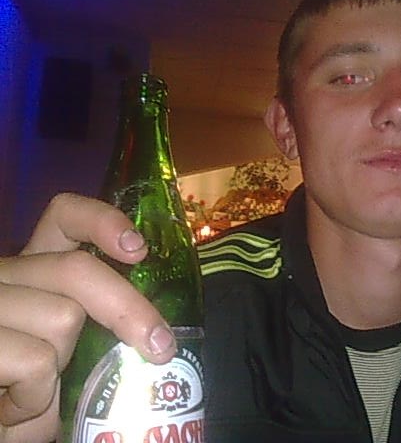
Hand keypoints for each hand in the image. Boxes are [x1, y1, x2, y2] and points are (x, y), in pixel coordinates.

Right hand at [0, 193, 175, 442]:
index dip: (103, 222)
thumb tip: (161, 337)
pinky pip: (36, 363)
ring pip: (62, 318)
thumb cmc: (27, 389)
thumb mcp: (69, 351)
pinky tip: (15, 406)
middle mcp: (6, 275)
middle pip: (78, 271)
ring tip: (39, 390)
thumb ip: (100, 328)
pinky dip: (37, 397)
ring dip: (63, 368)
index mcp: (34, 270)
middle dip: (128, 309)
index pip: (64, 218)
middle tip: (160, 347)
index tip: (138, 249)